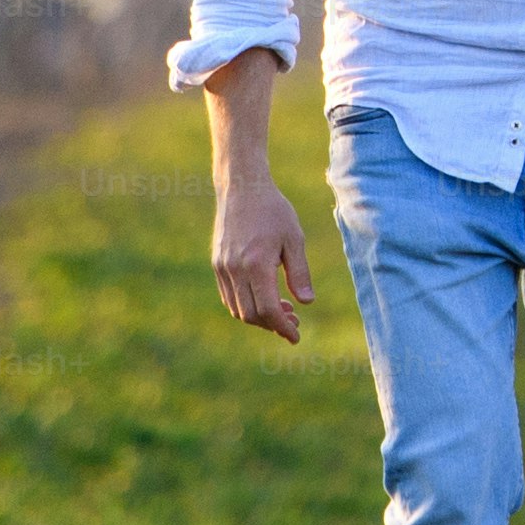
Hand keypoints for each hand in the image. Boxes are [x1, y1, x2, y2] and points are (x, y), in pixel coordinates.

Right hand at [212, 178, 311, 341]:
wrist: (242, 187)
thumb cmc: (273, 210)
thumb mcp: (294, 239)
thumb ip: (300, 272)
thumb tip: (307, 302)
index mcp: (256, 265)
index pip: (268, 310)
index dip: (283, 328)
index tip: (296, 336)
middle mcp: (235, 270)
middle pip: (251, 315)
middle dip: (273, 325)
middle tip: (294, 321)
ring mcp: (222, 268)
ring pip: (237, 309)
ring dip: (259, 317)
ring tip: (283, 309)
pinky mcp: (217, 263)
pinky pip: (228, 296)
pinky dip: (245, 305)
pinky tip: (264, 297)